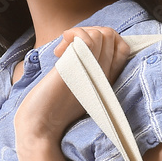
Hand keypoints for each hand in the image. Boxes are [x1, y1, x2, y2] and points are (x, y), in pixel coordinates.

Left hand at [13, 25, 130, 144]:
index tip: (80, 50)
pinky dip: (72, 36)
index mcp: (106, 80)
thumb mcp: (76, 84)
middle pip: (111, 36)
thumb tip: (82, 42)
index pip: (122, 47)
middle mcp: (104, 76)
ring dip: (78, 34)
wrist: (39, 127)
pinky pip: (88, 39)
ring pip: (101, 34)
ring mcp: (93, 73)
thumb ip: (86, 67)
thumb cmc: (52, 106)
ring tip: (61, 52)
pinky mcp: (77, 69)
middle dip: (88, 33)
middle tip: (68, 49)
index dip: (103, 40)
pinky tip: (58, 52)